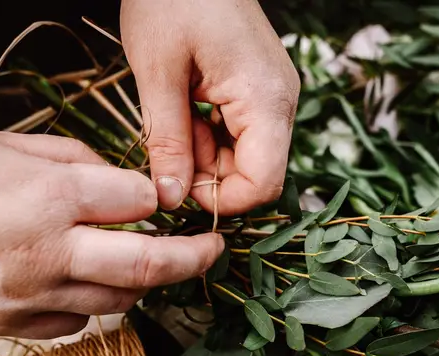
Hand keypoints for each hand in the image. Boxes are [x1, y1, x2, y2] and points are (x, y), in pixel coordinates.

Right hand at [0, 129, 223, 338]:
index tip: (160, 197)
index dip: (154, 196)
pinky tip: (82, 284)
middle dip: (195, 258)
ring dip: (143, 283)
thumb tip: (117, 180)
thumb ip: (68, 159)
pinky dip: (92, 304)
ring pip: (119, 301)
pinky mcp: (14, 327)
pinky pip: (77, 323)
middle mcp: (50, 252)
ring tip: (147, 265)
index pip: (137, 201)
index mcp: (49, 196)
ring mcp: (32, 297)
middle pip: (150, 265)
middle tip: (215, 251)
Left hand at [120, 0, 299, 215]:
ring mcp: (272, 95)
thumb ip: (167, 140)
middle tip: (165, 145)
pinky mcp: (258, 89)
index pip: (263, 183)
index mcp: (265, 99)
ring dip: (203, 153)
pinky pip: (238, 132)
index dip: (221, 200)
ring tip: (171, 114)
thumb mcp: (158, 72)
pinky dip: (207, 133)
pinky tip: (183, 107)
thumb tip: (170, 198)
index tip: (177, 188)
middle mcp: (280, 102)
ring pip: (244, 156)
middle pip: (255, 173)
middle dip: (207, 175)